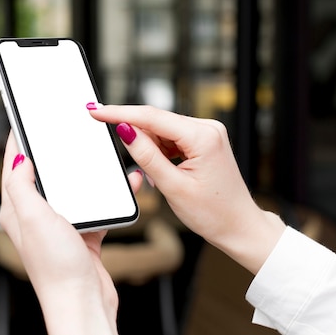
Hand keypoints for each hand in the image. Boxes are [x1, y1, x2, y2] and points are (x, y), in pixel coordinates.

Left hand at [0, 133, 142, 334]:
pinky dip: (107, 196)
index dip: (15, 143)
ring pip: (71, 189)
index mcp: (17, 210)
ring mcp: (60, 226)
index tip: (22, 122)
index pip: (12, 168)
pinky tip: (121, 187)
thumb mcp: (34, 218)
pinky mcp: (82, 234)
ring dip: (83, 173)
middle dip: (52, 152)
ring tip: (92, 154)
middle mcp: (36, 217)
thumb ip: (22, 186)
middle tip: (60, 131)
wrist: (84, 303)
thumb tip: (20, 158)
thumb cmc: (56, 267)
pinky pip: (95, 207)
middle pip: (43, 175)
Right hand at [89, 104, 284, 273]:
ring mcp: (208, 132)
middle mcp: (208, 128)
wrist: (238, 226)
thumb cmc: (213, 212)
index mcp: (203, 137)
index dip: (120, 113)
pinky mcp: (204, 139)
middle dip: (137, 137)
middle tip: (132, 162)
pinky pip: (172, 137)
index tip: (97, 111)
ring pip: (162, 129)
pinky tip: (165, 170)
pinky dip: (161, 151)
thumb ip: (146, 155)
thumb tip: (125, 130)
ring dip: (151, 148)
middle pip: (157, 121)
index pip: (152, 117)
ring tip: (159, 178)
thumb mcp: (172, 186)